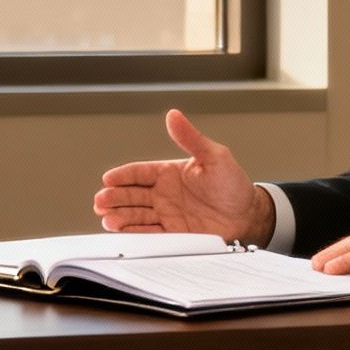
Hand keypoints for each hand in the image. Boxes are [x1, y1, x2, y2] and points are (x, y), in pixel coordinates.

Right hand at [94, 109, 274, 244]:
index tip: (108, 179)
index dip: (123, 176)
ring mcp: (166, 214)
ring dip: (120, 217)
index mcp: (169, 173)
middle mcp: (163, 193)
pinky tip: (122, 232)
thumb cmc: (233, 184)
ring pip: (136, 214)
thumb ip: (191, 138)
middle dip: (114, 198)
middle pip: (131, 194)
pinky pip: (149, 233)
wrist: (248, 215)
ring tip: (107, 219)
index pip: (139, 172)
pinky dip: (135, 233)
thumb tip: (174, 115)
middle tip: (102, 200)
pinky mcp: (172, 233)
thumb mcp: (214, 156)